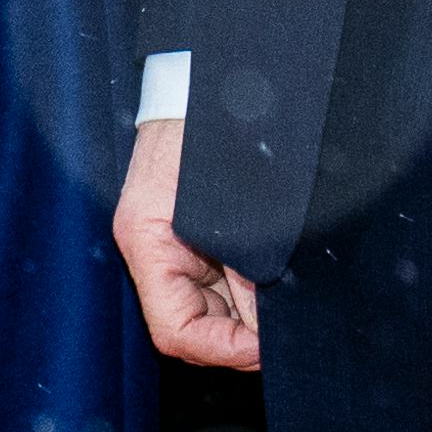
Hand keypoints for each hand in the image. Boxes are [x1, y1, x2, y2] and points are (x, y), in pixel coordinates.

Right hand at [116, 109, 262, 372]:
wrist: (213, 81)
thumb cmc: (216, 130)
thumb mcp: (238, 210)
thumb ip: (250, 269)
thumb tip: (265, 329)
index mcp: (147, 242)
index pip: (176, 331)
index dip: (224, 350)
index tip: (266, 347)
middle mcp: (151, 250)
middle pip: (191, 327)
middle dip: (239, 335)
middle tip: (284, 330)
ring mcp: (170, 246)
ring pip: (208, 311)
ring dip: (247, 315)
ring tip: (283, 301)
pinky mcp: (191, 238)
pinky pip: (218, 285)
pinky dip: (248, 292)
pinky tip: (274, 282)